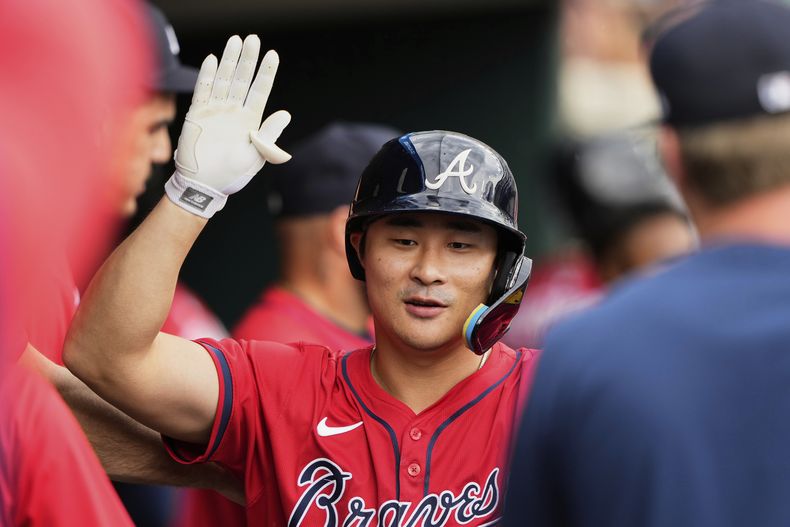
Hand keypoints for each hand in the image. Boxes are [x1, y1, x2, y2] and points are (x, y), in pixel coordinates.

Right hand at [165, 35, 290, 217]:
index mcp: (251, 121)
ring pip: (223, 80)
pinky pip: (202, 91)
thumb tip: (285, 114)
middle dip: (248, 59)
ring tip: (235, 41)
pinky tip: (212, 59)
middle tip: (253, 39)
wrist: (204, 186)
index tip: (272, 55)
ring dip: (229, 61)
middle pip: (242, 80)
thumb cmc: (231, 176)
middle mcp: (234, 112)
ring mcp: (215, 111)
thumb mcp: (256, 157)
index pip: (260, 91)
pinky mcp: (197, 115)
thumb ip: (269, 136)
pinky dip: (206, 75)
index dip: (266, 73)